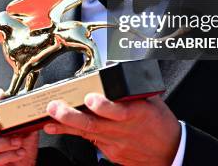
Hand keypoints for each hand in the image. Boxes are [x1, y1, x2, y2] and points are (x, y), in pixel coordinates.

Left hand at [43, 93, 179, 165]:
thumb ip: (131, 86)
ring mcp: (115, 143)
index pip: (119, 111)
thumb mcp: (151, 100)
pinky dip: (72, 132)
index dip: (104, 106)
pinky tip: (55, 127)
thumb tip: (113, 64)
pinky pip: (89, 141)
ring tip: (48, 119)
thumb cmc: (159, 123)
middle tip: (54, 107)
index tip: (90, 98)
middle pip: (94, 124)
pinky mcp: (110, 152)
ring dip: (64, 125)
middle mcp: (123, 130)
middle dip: (71, 116)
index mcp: (137, 114)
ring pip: (86, 134)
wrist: (169, 153)